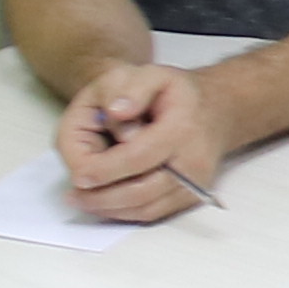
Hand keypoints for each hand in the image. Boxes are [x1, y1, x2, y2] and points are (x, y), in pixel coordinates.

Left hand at [63, 66, 226, 223]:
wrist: (215, 111)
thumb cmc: (176, 93)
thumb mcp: (152, 73)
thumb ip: (130, 87)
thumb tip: (115, 112)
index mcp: (181, 129)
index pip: (138, 157)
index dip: (106, 170)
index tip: (78, 176)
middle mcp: (192, 161)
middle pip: (141, 191)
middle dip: (102, 197)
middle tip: (73, 195)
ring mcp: (194, 184)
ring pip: (146, 208)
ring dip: (110, 209)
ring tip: (82, 200)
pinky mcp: (191, 198)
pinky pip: (154, 214)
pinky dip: (125, 213)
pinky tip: (104, 204)